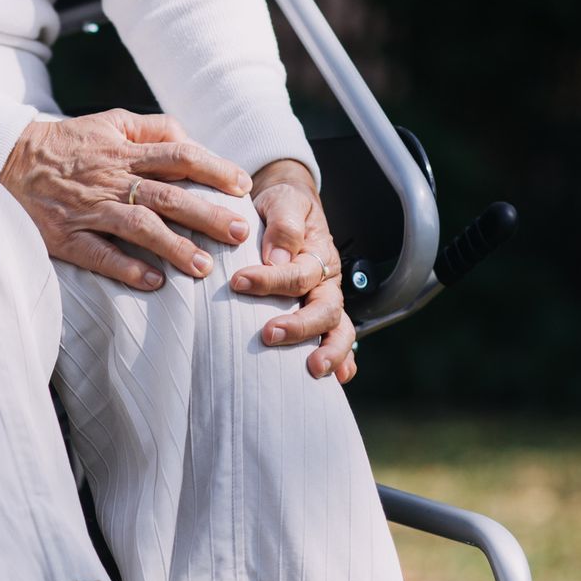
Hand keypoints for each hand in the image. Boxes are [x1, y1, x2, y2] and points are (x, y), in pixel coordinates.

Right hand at [0, 110, 254, 289]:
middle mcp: (112, 180)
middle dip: (206, 214)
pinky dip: (126, 269)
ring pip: (139, 227)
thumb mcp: (109, 122)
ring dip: (173, 246)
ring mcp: (89, 210)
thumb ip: (152, 128)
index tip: (241, 187)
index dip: (214, 169)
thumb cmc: (66, 144)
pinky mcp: (66, 236)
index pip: (179, 155)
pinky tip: (153, 282)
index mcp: (125, 151)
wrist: (8, 162)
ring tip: (202, 266)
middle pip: (168, 195)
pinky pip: (100, 254)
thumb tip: (189, 139)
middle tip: (238, 233)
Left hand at [231, 158, 356, 381]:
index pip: (298, 273)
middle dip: (299, 326)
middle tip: (269, 334)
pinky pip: (337, 339)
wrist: (286, 208)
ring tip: (313, 370)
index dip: (270, 279)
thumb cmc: (280, 207)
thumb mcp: (282, 201)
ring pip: (338, 329)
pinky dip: (342, 360)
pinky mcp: (318, 316)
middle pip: (324, 309)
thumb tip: (277, 256)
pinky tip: (339, 379)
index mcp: (317, 254)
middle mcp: (326, 282)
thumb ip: (283, 224)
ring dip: (329, 350)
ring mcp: (325, 302)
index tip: (238, 281)